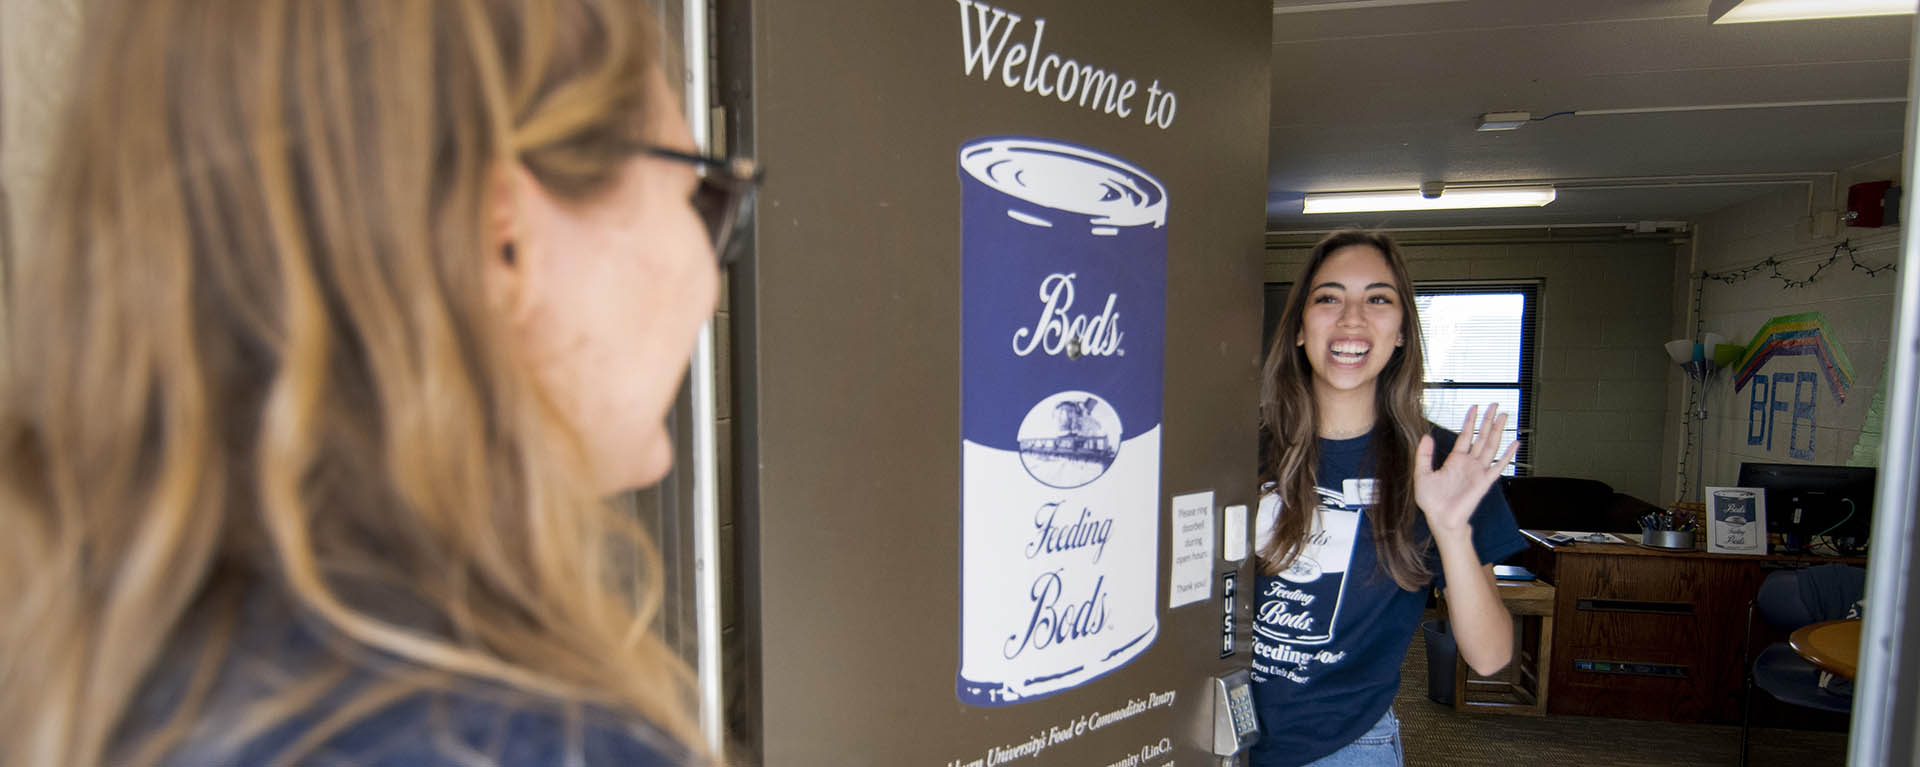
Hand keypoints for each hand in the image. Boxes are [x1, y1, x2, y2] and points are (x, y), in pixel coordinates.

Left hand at [1416, 403, 1519, 535]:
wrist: (1441, 519)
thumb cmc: (1432, 501)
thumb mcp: (1422, 474)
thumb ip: (1424, 455)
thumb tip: (1426, 437)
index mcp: (1455, 460)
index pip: (1465, 435)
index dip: (1470, 421)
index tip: (1475, 407)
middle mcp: (1469, 464)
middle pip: (1482, 436)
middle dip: (1488, 420)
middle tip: (1496, 405)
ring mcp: (1478, 471)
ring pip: (1491, 446)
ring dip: (1498, 430)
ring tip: (1504, 416)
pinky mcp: (1484, 481)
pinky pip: (1499, 466)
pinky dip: (1508, 454)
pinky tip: (1515, 443)